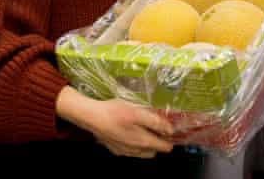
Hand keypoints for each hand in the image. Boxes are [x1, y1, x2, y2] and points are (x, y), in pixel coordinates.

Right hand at [56, 87, 173, 158]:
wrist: (92, 117)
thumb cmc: (116, 112)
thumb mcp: (139, 112)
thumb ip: (156, 122)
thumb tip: (170, 131)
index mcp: (144, 142)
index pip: (165, 147)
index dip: (170, 139)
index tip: (171, 129)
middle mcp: (136, 151)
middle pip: (154, 150)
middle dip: (159, 141)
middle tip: (157, 126)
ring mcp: (124, 152)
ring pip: (142, 152)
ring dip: (146, 143)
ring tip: (143, 128)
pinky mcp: (115, 149)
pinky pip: (130, 150)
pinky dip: (134, 144)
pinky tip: (128, 132)